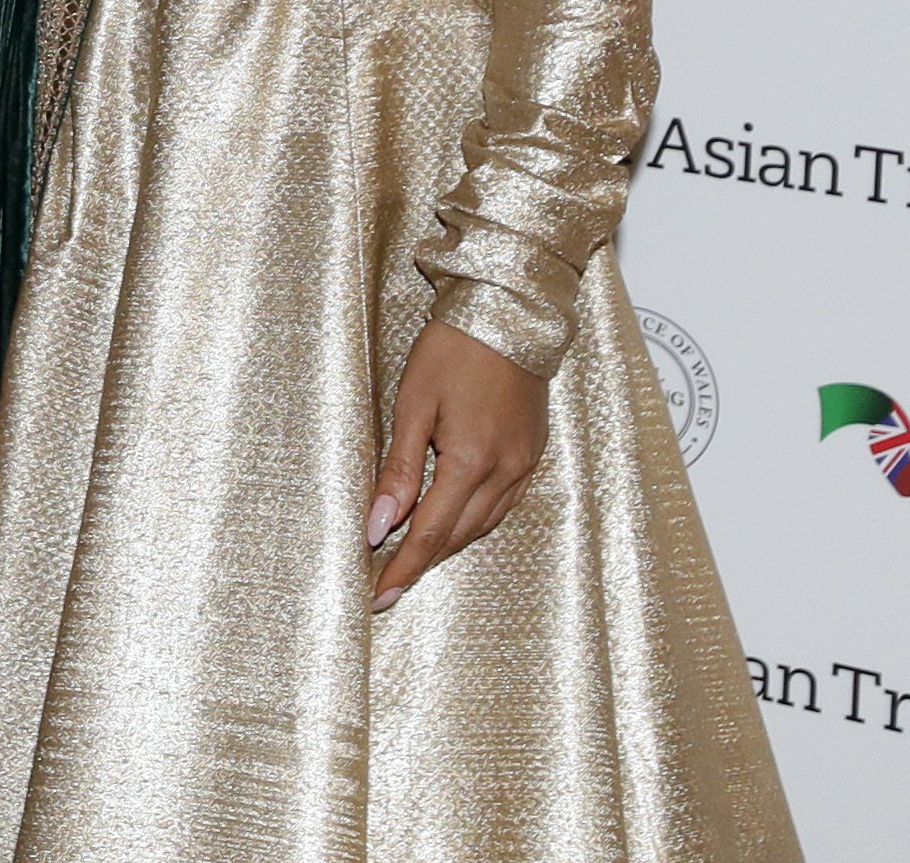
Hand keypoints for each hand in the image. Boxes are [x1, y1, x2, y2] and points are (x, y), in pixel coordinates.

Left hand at [367, 322, 546, 611]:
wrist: (510, 314)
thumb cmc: (454, 350)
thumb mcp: (413, 404)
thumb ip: (398, 469)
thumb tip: (378, 524)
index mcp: (470, 461)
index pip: (430, 533)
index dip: (402, 567)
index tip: (377, 595)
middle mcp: (505, 472)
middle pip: (457, 537)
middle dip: (420, 563)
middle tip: (384, 585)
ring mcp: (524, 466)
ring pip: (481, 525)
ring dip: (446, 546)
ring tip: (410, 562)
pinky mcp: (532, 455)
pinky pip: (501, 506)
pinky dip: (472, 522)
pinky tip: (450, 524)